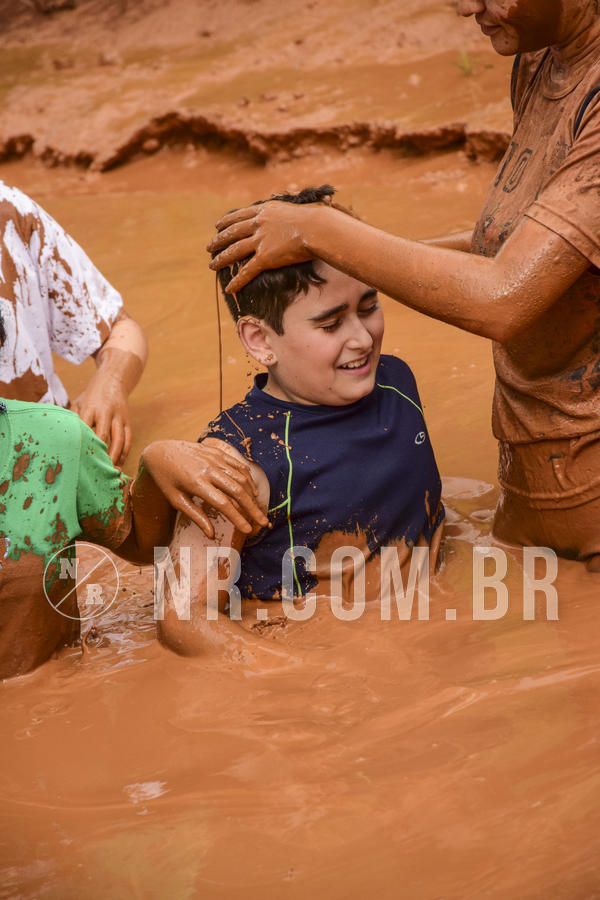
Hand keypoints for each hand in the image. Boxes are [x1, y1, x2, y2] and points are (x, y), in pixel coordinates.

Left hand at [72, 370, 130, 465]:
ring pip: (119, 440)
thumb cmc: (91, 395)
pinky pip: (129, 439)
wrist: (113, 379)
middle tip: (95, 469)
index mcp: (90, 408)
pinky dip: (125, 452)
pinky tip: (119, 463)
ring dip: (115, 456)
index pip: (86, 429)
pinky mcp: (128, 421)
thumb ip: (72, 418)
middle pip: (103, 436)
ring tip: (110, 470)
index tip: (79, 458)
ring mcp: (119, 417)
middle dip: (100, 454)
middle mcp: (106, 412)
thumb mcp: (79, 402)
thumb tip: (64, 439)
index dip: (84, 444)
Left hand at [141, 440, 268, 538]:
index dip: (238, 518)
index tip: (248, 530)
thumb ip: (195, 516)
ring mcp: (214, 459)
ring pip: (241, 478)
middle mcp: (208, 469)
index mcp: (196, 483)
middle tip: (262, 522)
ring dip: (252, 495)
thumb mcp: (176, 500)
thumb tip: (211, 535)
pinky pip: (238, 465)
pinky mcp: (217, 452)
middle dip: (252, 508)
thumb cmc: (167, 480)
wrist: (160, 452)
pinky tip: (252, 491)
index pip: (223, 504)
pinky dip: (248, 479)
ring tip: (257, 509)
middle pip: (237, 491)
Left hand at [207, 200, 319, 292]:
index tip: (218, 225)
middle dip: (218, 241)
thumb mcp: (297, 208)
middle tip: (209, 247)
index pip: (240, 215)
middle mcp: (259, 224)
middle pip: (232, 233)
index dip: (226, 221)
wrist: (318, 228)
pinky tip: (229, 288)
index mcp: (265, 211)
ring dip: (221, 259)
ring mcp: (260, 241)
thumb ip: (288, 211)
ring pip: (234, 251)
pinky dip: (237, 281)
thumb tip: (294, 209)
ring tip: (212, 266)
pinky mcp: (265, 257)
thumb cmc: (316, 219)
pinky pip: (246, 271)